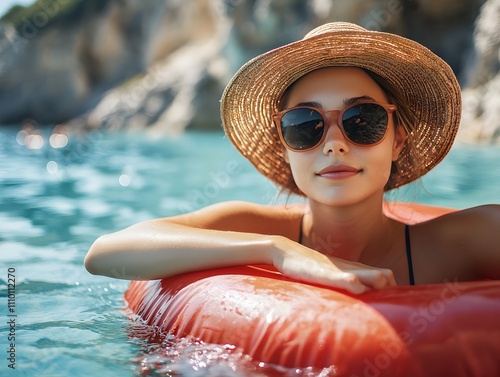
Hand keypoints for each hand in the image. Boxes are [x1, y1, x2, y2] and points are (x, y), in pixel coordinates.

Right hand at [270, 236, 395, 293]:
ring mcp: (338, 269)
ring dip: (378, 284)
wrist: (284, 251)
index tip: (393, 304)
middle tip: (389, 307)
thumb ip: (340, 281)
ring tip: (380, 297)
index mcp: (352, 268)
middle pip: (383, 275)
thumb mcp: (327, 273)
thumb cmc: (305, 265)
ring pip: (370, 274)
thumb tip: (351, 295)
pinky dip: (354, 282)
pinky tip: (357, 288)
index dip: (392, 290)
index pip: (384, 276)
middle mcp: (349, 267)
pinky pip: (344, 276)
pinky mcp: (324, 272)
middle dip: (391, 291)